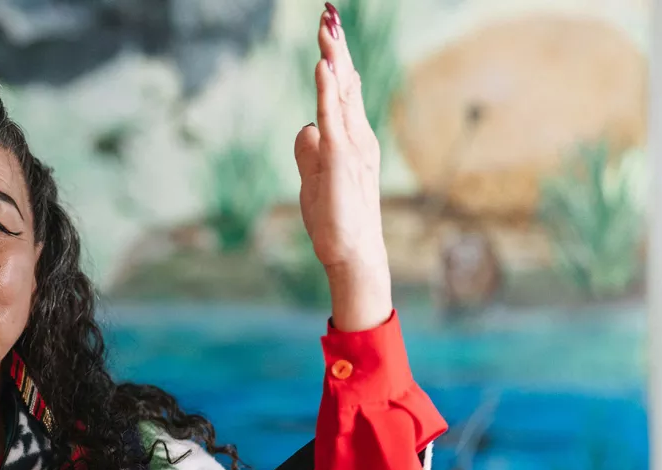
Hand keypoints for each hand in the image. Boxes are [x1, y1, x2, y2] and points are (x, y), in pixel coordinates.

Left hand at [294, 3, 392, 331]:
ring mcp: (352, 146)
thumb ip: (309, 152)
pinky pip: (333, 117)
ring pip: (340, 93)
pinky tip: (323, 67)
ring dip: (333, 58)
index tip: (330, 30)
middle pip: (345, 82)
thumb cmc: (335, 221)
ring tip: (326, 27)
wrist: (352, 254)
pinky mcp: (342, 159)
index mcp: (350, 138)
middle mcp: (357, 135)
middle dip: (336, 47)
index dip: (336, 60)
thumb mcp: (314, 179)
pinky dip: (327, 91)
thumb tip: (304, 129)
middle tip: (329, 14)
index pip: (342, 91)